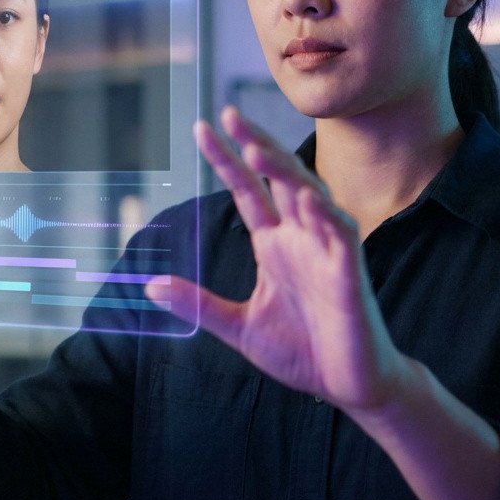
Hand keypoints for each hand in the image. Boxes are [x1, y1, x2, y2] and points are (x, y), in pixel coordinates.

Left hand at [147, 106, 410, 412]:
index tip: (202, 129)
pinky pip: (340, 233)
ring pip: (309, 194)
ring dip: (284, 171)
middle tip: (229, 115)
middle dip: (255, 145)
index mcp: (275, 244)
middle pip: (279, 178)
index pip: (248, 191)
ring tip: (254, 148)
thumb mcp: (238, 326)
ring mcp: (327, 250)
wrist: (348, 385)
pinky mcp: (350, 272)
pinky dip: (325, 213)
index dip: (226, 160)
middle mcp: (301, 237)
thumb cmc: (302, 351)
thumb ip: (199, 303)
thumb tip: (149, 286)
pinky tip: (307, 197)